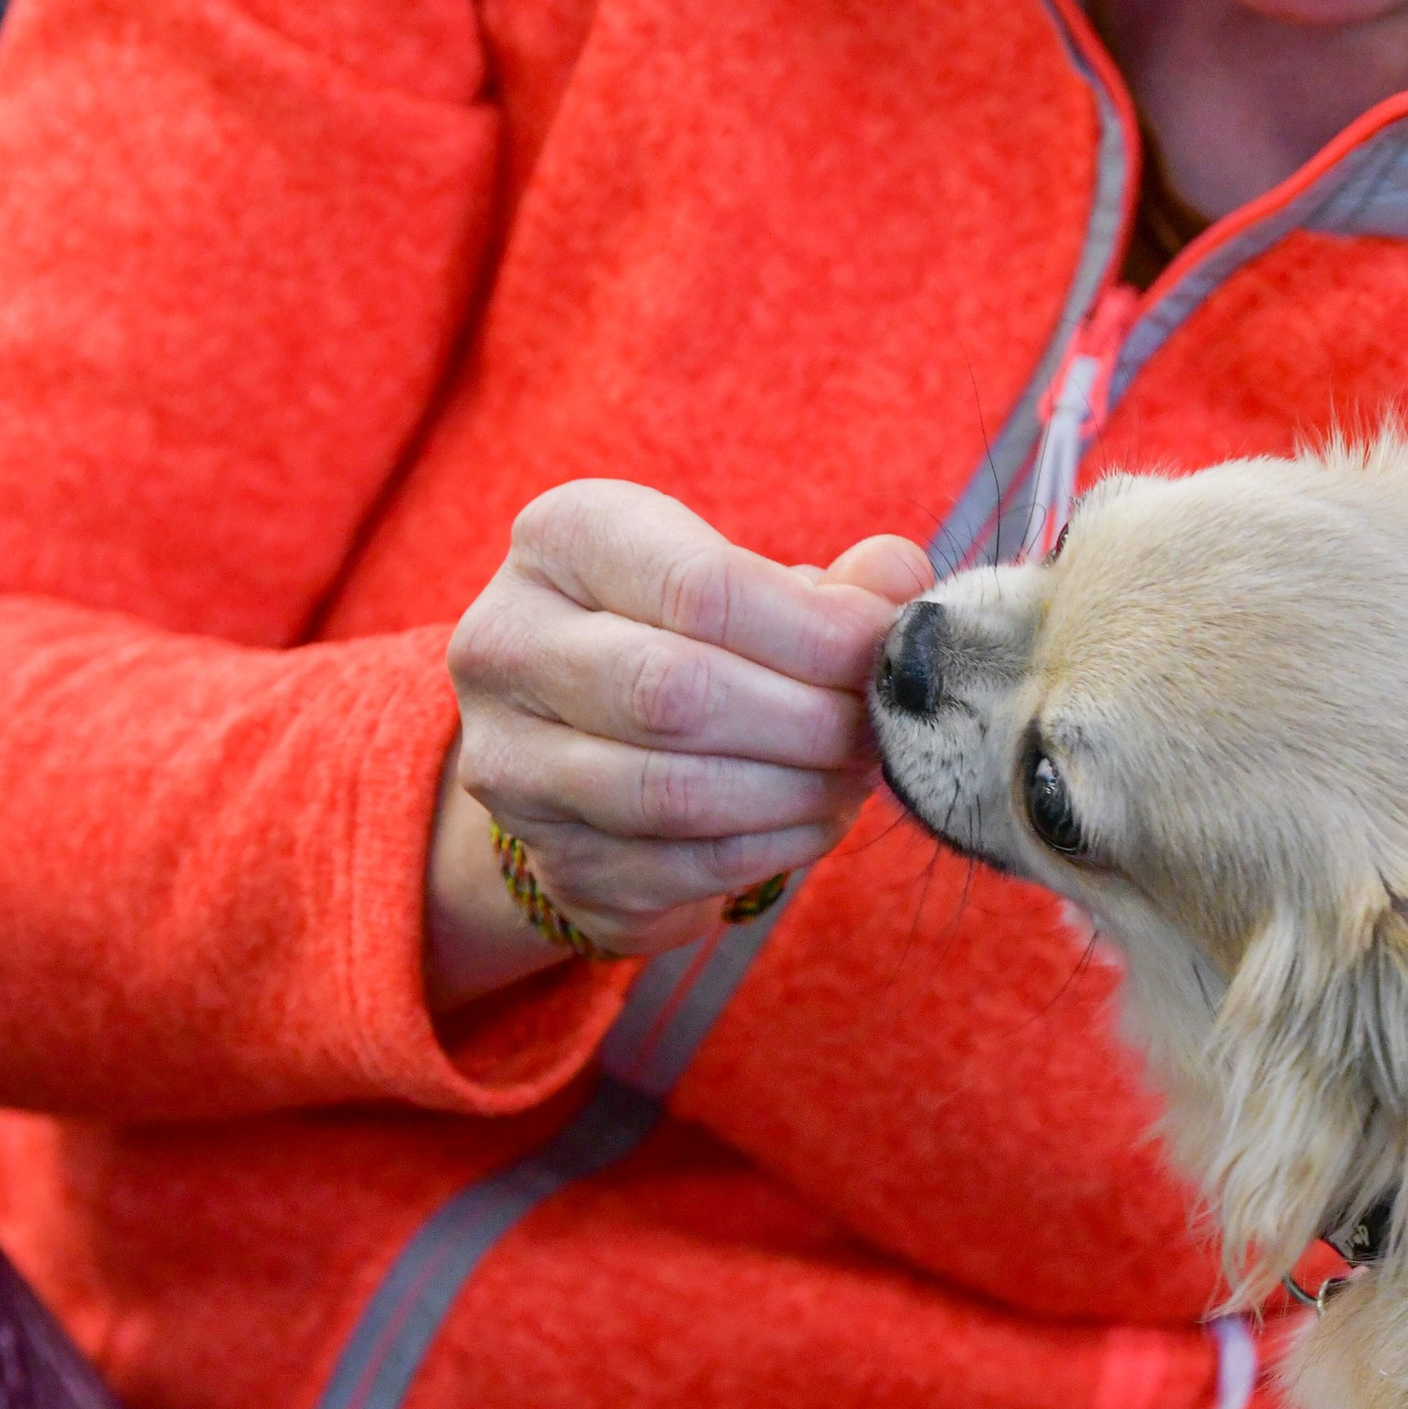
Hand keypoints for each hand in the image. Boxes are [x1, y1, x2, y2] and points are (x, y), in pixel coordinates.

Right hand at [427, 481, 931, 1006]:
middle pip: (677, 694)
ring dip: (798, 792)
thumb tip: (901, 581)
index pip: (700, 587)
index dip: (818, 632)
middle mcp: (506, 645)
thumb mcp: (750, 579)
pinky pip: (683, 869)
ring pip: (677, 794)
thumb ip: (834, 585)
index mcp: (560, 539)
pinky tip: (814, 818)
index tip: (887, 651)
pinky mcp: (554, 864)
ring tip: (854, 773)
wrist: (583, 739)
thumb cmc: (689, 636)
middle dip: (810, 720)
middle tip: (878, 729)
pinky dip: (774, 848)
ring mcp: (512, 765)